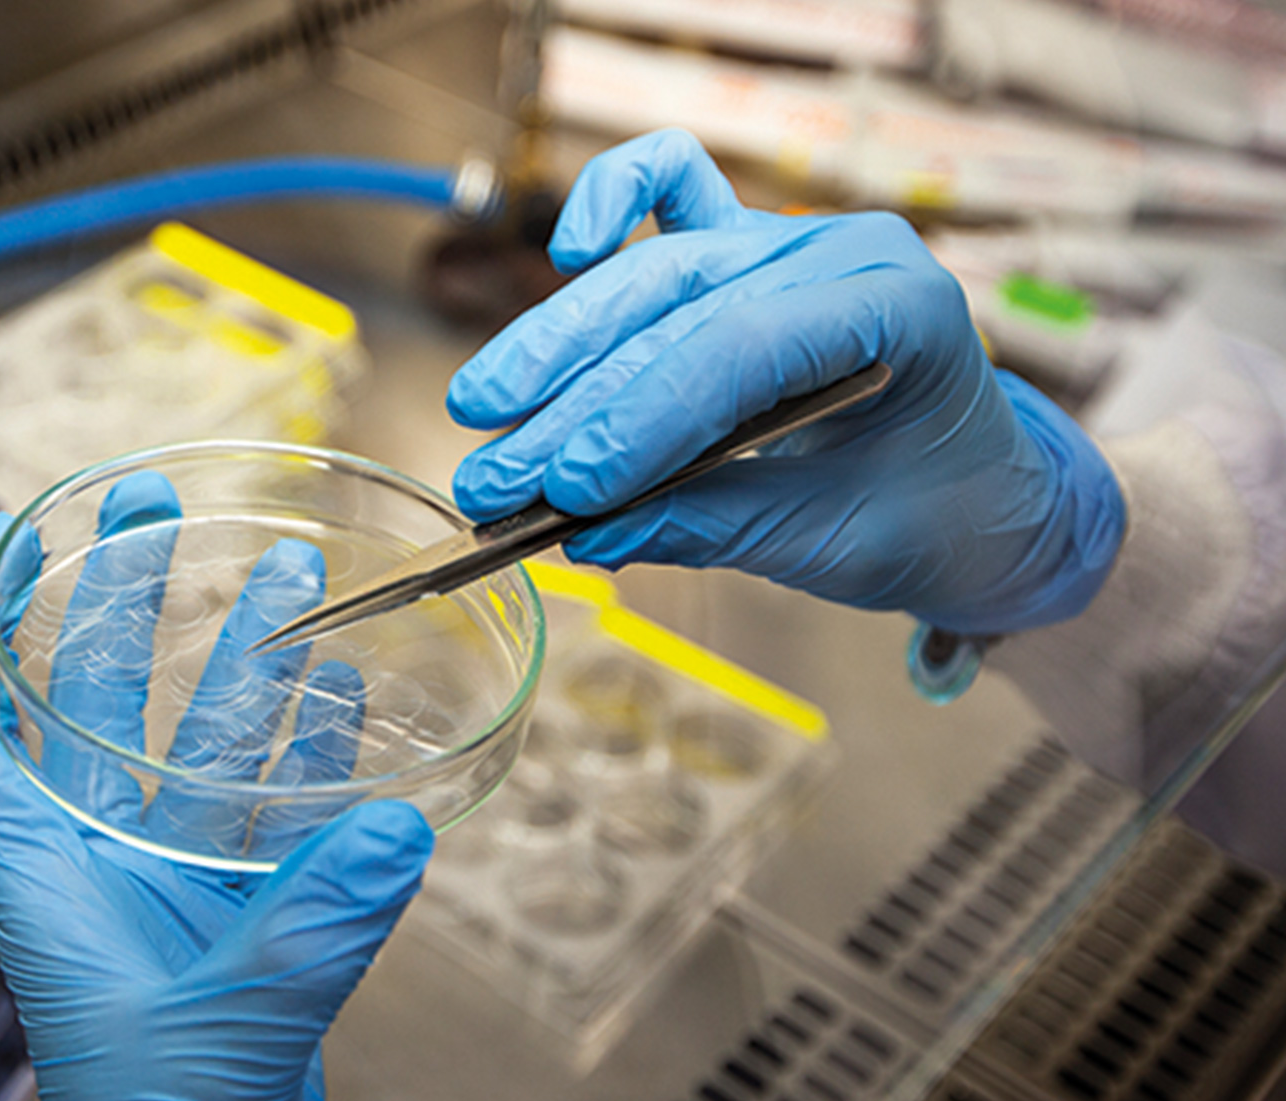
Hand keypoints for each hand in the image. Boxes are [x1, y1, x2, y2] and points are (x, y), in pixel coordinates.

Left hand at [0, 474, 433, 1100]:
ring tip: (290, 575)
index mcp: (46, 882)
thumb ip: (304, 936)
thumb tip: (389, 829)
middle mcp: (104, 867)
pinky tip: (344, 699)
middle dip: (118, 606)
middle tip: (155, 511)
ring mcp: (177, 892)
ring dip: (243, 664)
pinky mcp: (249, 926)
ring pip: (203, 750)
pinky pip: (277, 817)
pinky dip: (311, 755)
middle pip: (92, 708)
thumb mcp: (225, 1032)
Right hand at [449, 130, 1125, 634]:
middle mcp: (839, 252)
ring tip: (482, 414)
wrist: (988, 497)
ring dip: (557, 344)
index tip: (570, 489)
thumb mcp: (829, 541)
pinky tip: (567, 249)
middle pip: (679, 306)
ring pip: (653, 269)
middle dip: (574, 400)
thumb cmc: (933, 517)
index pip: (747, 348)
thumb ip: (707, 526)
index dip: (648, 418)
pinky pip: (676, 189)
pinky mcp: (746, 250)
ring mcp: (788, 238)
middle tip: (494, 475)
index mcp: (898, 308)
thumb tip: (584, 533)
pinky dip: (614, 200)